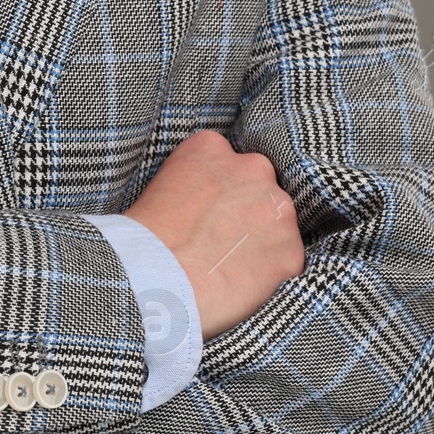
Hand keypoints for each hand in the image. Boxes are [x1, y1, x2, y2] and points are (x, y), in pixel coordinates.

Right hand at [123, 129, 304, 339]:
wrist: (153, 280)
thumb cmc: (143, 242)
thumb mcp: (158, 189)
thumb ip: (193, 184)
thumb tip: (205, 206)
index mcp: (211, 148)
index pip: (228, 163)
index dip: (219, 193)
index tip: (207, 213)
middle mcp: (252, 168)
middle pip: (260, 188)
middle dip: (247, 212)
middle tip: (220, 242)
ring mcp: (277, 209)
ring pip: (278, 224)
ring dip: (261, 243)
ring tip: (228, 268)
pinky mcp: (290, 251)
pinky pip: (287, 262)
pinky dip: (270, 275)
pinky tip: (239, 285)